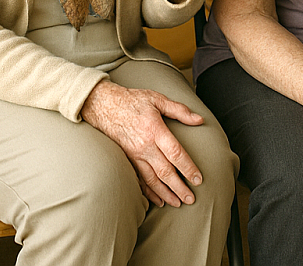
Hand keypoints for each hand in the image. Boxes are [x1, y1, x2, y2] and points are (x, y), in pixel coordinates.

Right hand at [80, 80, 204, 206]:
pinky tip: (158, 199)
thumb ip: (179, 110)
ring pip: (152, 179)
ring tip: (177, 203)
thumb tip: (199, 119)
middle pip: (165, 171)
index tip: (198, 179)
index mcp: (155, 130)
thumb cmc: (133, 101)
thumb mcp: (157, 99)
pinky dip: (149, 192)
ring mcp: (134, 154)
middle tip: (191, 199)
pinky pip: (139, 179)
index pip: (175, 153)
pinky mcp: (127, 159)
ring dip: (166, 193)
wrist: (103, 105)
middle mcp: (145, 146)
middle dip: (179, 187)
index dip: (187, 168)